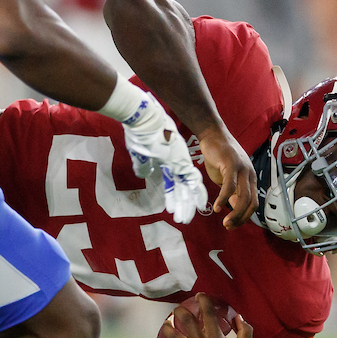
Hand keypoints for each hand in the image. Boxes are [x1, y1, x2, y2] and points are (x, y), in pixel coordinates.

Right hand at [123, 103, 208, 223]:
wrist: (144, 119)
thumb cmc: (139, 134)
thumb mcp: (139, 153)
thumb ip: (142, 165)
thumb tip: (143, 174)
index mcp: (166, 163)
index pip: (172, 184)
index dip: (174, 197)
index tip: (173, 209)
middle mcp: (175, 164)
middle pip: (181, 189)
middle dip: (182, 204)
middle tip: (184, 218)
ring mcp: (179, 162)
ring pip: (186, 188)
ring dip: (186, 203)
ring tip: (187, 218)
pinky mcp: (181, 159)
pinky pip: (189, 180)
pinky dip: (192, 193)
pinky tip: (197, 204)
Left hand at [157, 294, 253, 337]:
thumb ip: (245, 331)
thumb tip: (241, 318)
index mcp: (216, 337)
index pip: (208, 313)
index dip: (203, 301)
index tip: (199, 295)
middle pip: (186, 320)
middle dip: (179, 311)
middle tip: (177, 309)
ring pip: (173, 336)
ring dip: (167, 327)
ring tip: (166, 323)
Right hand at [197, 125, 257, 229]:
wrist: (212, 135)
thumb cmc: (218, 156)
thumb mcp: (226, 177)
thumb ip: (232, 191)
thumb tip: (233, 208)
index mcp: (251, 178)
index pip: (253, 202)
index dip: (245, 217)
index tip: (232, 225)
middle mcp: (250, 174)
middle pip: (251, 202)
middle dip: (241, 218)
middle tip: (229, 227)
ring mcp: (242, 169)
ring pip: (243, 196)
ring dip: (235, 213)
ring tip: (225, 222)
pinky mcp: (231, 165)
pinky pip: (229, 186)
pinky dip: (223, 199)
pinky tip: (217, 207)